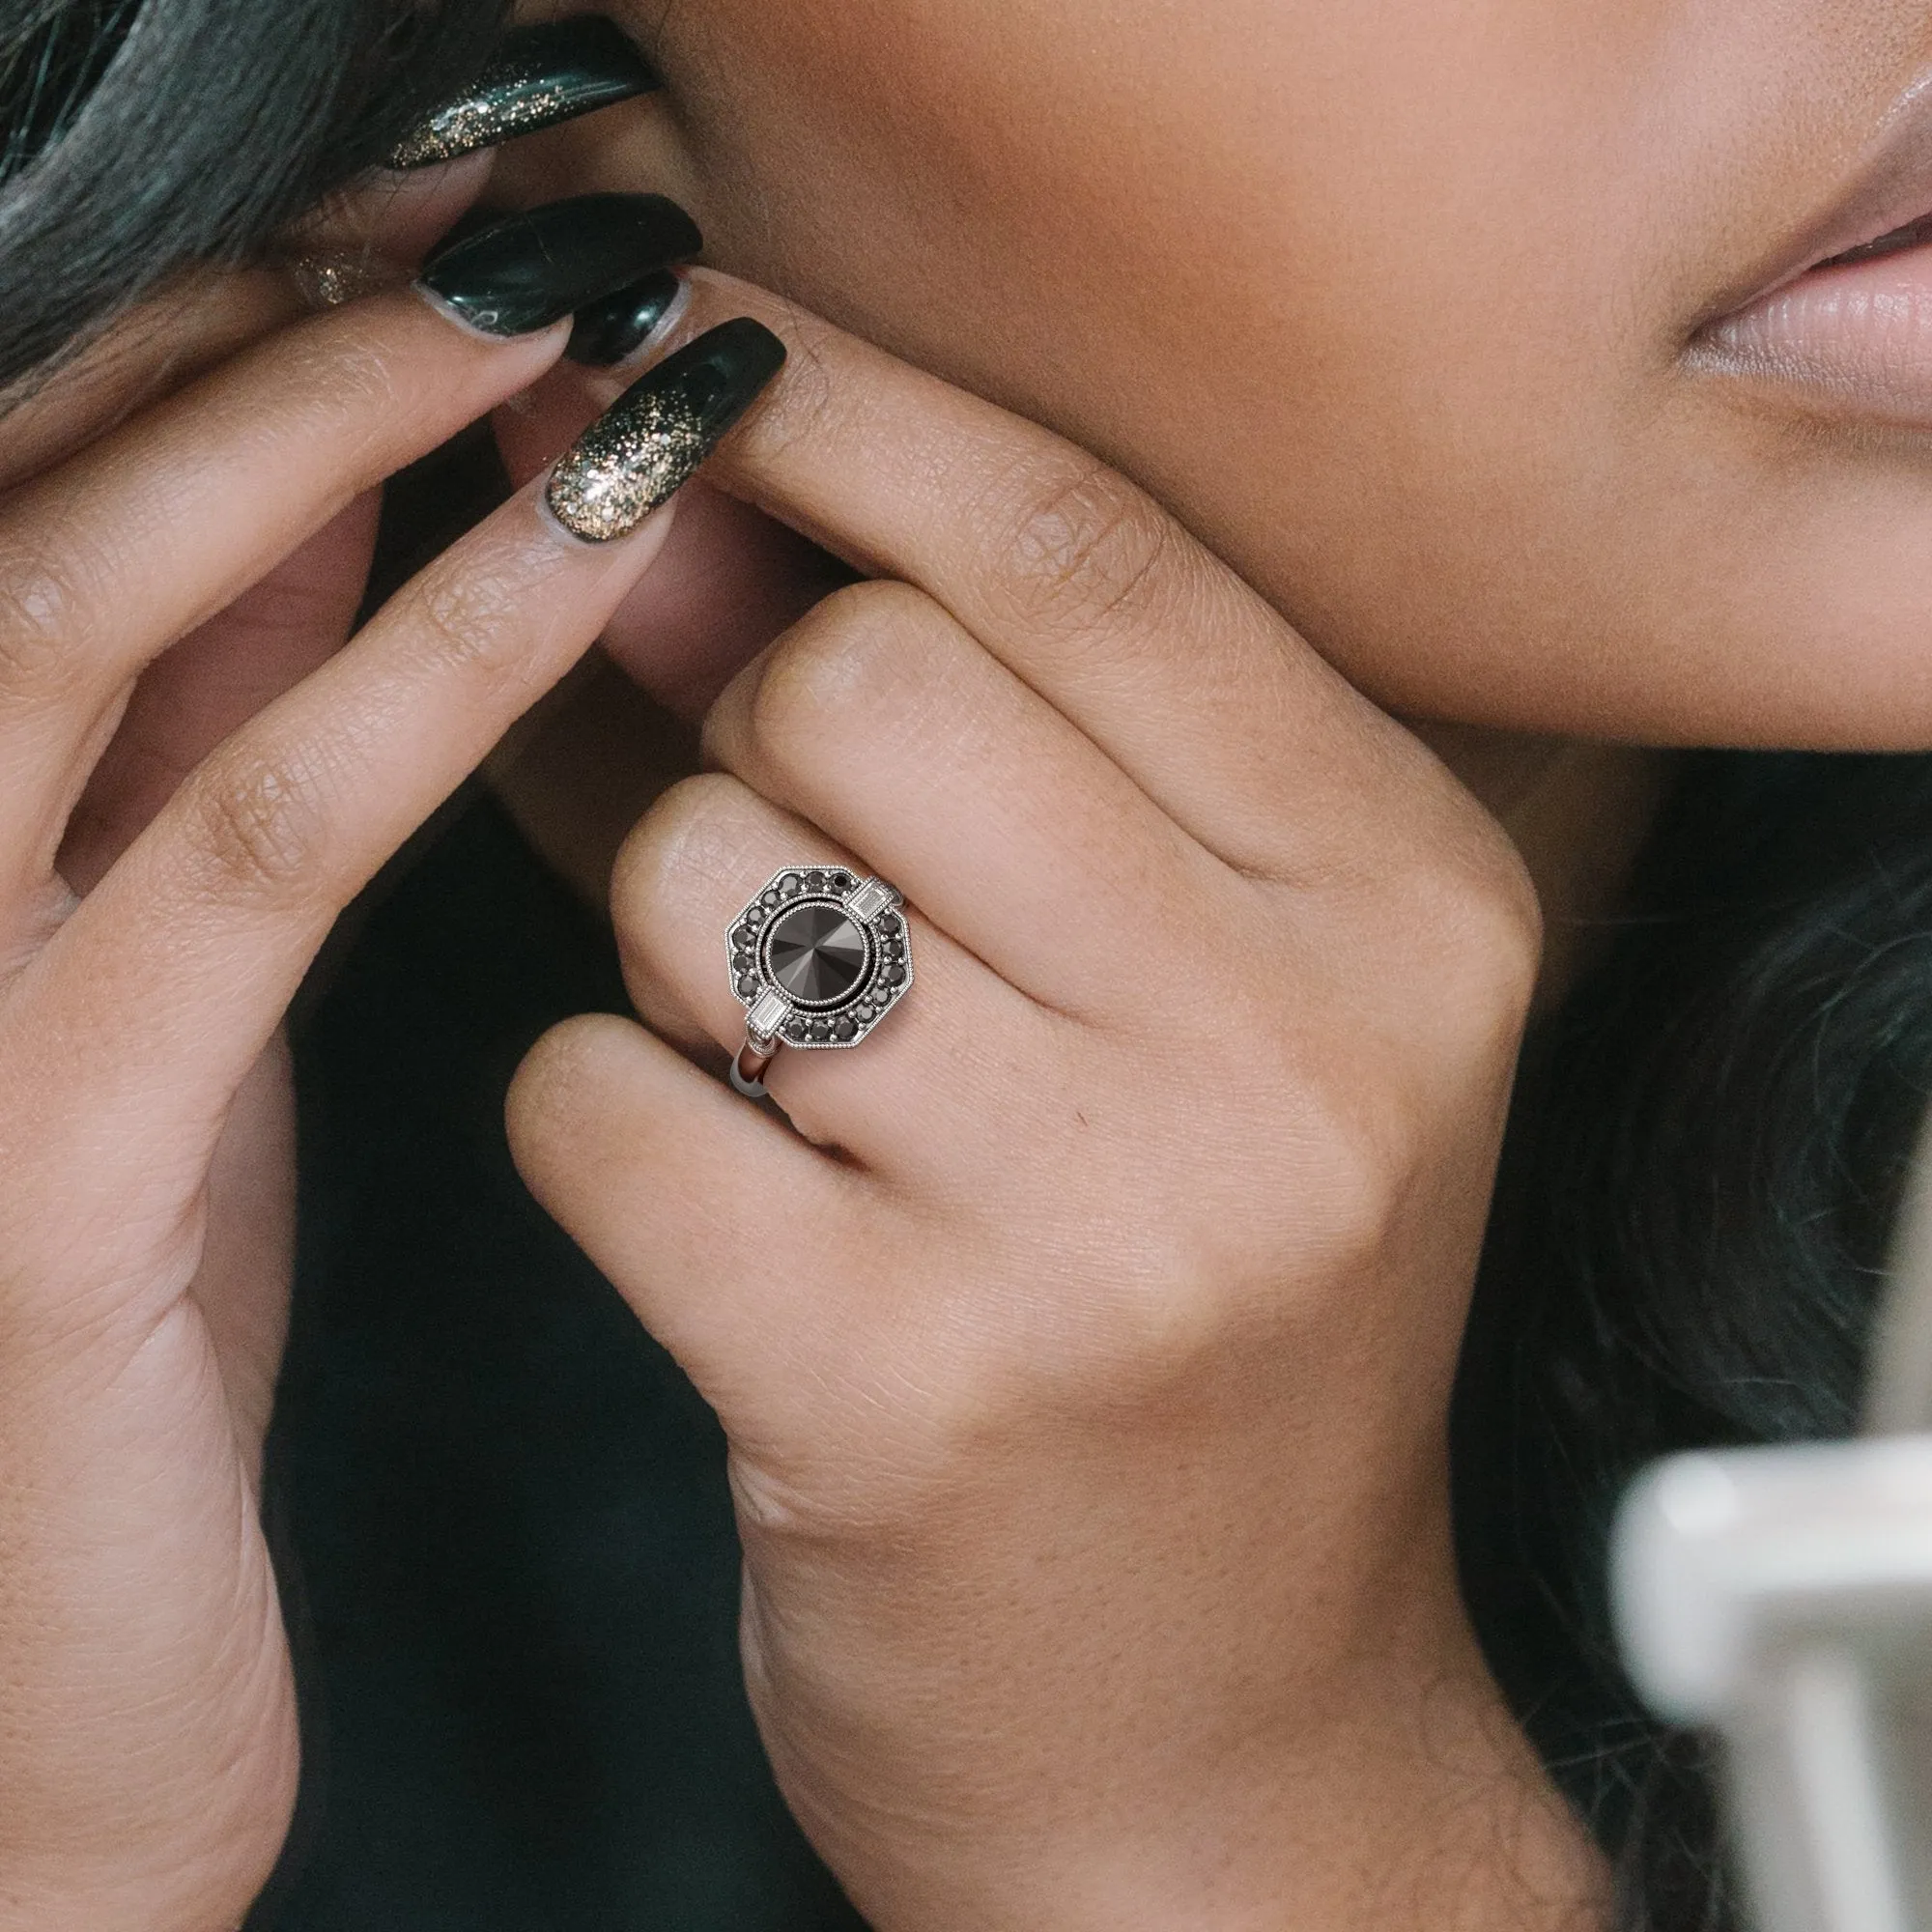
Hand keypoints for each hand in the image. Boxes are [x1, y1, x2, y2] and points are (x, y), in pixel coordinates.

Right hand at [0, 179, 692, 1928]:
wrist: (36, 1695)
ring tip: (583, 315)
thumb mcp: (155, 998)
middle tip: (552, 209)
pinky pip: (247, 839)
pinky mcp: (33, 1157)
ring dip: (356, 424)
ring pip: (108, 602)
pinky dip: (421, 669)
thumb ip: (211, 744)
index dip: (265, 307)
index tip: (479, 215)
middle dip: (313, 312)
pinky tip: (587, 551)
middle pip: (67, 472)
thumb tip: (355, 501)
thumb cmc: (102, 1341)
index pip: (65, 466)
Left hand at [509, 273, 1606, 1928]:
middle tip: (809, 891)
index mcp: (1406, 903)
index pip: (1088, 551)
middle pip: (865, 681)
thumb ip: (962, 738)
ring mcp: (1115, 1227)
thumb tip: (672, 508)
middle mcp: (1301, 1046)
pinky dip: (603, 1126)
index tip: (702, 346)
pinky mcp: (907, 1389)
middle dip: (757, 748)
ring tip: (797, 1088)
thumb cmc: (1189, 1336)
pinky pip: (596, 1099)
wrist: (1222, 1730)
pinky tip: (723, 1213)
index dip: (855, 414)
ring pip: (708, 880)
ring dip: (681, 954)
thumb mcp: (1174, 1007)